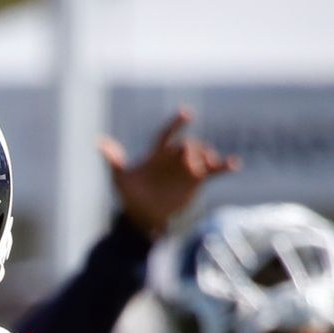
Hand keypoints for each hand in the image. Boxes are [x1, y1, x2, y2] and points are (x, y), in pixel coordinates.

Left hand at [102, 108, 240, 238]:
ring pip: (202, 155)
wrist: (142, 217)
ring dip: (207, 156)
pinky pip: (214, 171)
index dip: (176, 124)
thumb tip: (99, 142)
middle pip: (187, 146)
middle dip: (190, 148)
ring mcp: (187, 168)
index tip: (186, 114)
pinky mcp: (197, 181)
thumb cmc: (129, 196)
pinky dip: (224, 166)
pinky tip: (234, 164)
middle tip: (189, 154)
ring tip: (208, 164)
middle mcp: (174, 158)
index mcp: (156, 154)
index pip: (167, 134)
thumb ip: (113, 160)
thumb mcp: (119, 179)